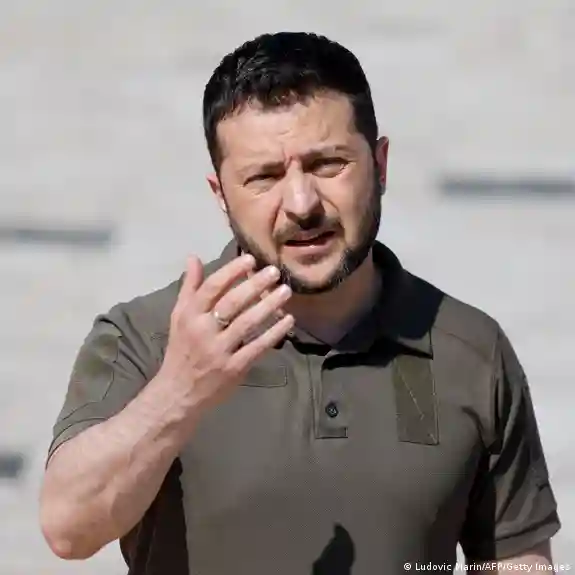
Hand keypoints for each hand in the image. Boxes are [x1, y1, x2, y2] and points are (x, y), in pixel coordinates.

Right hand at [158, 253, 293, 412]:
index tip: (250, 259)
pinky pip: (257, 346)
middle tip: (275, 271)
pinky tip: (287, 320)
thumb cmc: (181, 350)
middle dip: (255, 284)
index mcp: (189, 315)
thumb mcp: (179, 316)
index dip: (232, 271)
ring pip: (247, 323)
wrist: (178, 393)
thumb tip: (194, 257)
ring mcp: (219, 350)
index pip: (212, 288)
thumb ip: (189, 287)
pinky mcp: (234, 368)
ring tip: (286, 291)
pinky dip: (274, 332)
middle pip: (232, 302)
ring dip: (268, 305)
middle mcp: (203, 330)